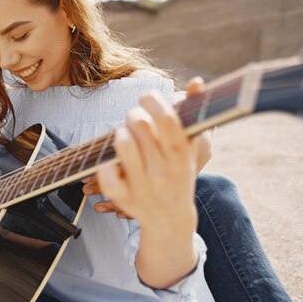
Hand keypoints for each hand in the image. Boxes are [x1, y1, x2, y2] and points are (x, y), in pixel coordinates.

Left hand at [87, 76, 210, 218]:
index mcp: (182, 157)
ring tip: (124, 135)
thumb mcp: (191, 149)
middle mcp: (163, 173)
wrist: (170, 220)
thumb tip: (197, 81)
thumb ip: (192, 115)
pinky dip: (105, 164)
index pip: (168, 120)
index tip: (146, 97)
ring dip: (120, 133)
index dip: (154, 102)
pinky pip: (107, 175)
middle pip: (141, 127)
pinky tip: (111, 160)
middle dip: (134, 115)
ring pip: (123, 145)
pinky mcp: (125, 199)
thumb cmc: (180, 174)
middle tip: (134, 118)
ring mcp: (143, 187)